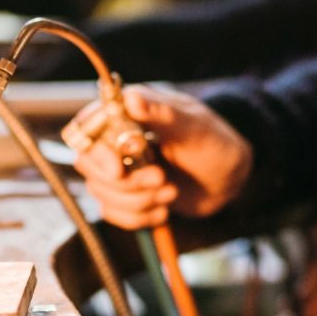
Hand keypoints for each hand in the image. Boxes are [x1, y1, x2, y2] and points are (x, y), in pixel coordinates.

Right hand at [73, 84, 252, 229]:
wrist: (229, 179)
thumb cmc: (215, 143)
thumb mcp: (193, 126)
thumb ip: (161, 113)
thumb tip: (132, 99)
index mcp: (127, 113)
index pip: (87, 128)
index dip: (95, 151)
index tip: (117, 169)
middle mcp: (115, 140)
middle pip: (87, 164)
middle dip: (124, 181)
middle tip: (160, 178)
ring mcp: (118, 169)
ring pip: (100, 192)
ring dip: (138, 200)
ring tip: (170, 191)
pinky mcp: (124, 195)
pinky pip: (112, 212)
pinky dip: (139, 216)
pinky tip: (164, 208)